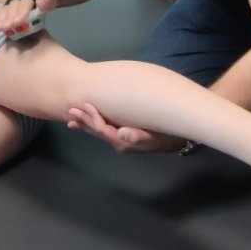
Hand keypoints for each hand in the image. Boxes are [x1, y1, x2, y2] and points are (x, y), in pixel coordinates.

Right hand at [0, 0, 57, 36]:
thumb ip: (48, 0)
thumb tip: (40, 3)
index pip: (25, 4)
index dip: (21, 13)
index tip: (17, 22)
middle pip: (12, 7)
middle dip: (8, 18)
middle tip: (4, 28)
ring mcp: (11, 1)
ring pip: (5, 9)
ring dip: (0, 19)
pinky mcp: (7, 6)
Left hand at [65, 102, 183, 153]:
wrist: (179, 137)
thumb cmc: (168, 134)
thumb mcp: (157, 136)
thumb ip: (139, 137)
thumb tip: (121, 134)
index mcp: (124, 142)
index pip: (103, 130)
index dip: (92, 119)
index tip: (84, 106)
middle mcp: (120, 142)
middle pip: (97, 132)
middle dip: (84, 121)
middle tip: (71, 110)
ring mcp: (121, 140)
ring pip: (99, 132)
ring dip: (86, 124)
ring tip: (71, 118)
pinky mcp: (124, 135)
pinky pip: (105, 130)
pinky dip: (94, 125)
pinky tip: (85, 123)